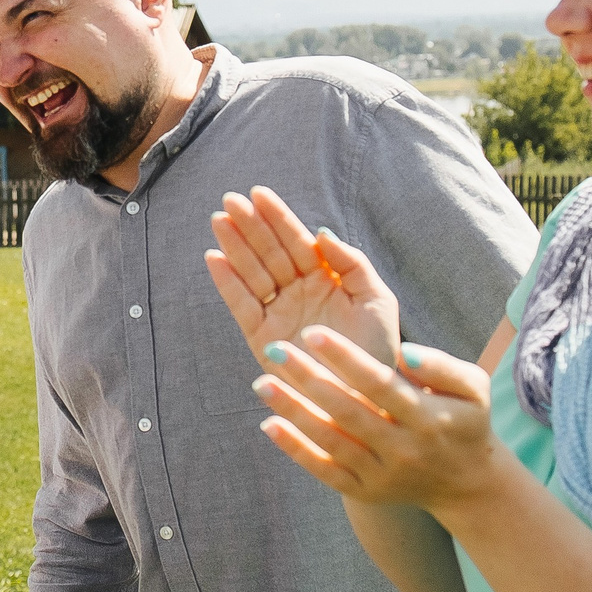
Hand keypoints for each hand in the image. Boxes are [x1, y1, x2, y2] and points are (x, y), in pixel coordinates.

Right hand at [204, 187, 400, 366]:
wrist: (367, 397)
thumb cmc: (377, 349)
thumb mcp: (377, 300)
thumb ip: (353, 264)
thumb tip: (322, 233)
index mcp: (325, 278)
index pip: (297, 242)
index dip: (278, 218)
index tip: (258, 194)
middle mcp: (298, 292)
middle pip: (269, 252)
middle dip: (250, 225)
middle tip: (230, 200)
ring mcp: (279, 314)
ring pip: (252, 273)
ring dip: (234, 246)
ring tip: (218, 220)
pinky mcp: (262, 338)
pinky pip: (241, 305)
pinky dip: (227, 283)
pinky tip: (214, 259)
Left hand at [255, 328, 504, 516]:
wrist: (466, 485)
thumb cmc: (465, 421)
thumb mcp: (473, 388)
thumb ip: (442, 365)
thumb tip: (403, 352)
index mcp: (427, 418)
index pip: (379, 384)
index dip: (345, 358)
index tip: (311, 333)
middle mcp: (402, 449)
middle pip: (348, 411)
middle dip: (308, 379)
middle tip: (274, 349)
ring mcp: (381, 475)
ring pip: (330, 441)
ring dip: (293, 412)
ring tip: (262, 383)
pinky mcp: (364, 492)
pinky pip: (324, 470)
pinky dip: (295, 449)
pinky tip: (268, 424)